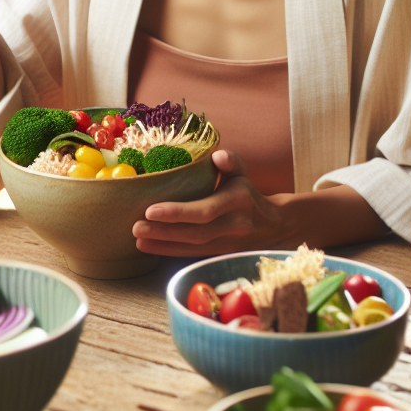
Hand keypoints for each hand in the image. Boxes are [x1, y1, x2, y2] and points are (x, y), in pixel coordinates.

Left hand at [132, 149, 295, 256]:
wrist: (274, 226)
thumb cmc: (249, 194)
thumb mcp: (243, 174)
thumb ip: (231, 161)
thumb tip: (218, 155)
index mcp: (237, 201)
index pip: (205, 210)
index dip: (178, 212)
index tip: (150, 209)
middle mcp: (233, 226)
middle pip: (195, 233)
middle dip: (164, 232)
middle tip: (136, 227)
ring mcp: (227, 244)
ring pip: (192, 248)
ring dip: (163, 245)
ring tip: (137, 239)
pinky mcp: (220, 255)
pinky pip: (193, 255)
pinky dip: (169, 252)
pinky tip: (148, 248)